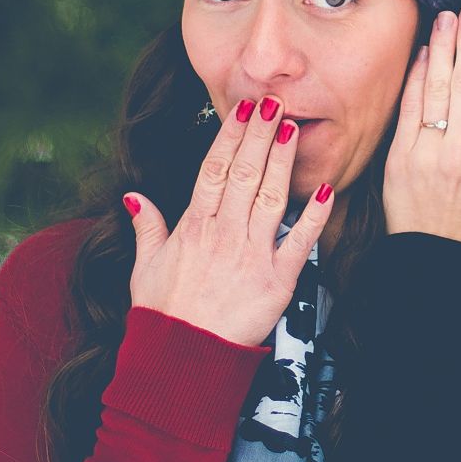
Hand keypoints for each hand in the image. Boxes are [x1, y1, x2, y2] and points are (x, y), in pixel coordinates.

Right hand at [123, 96, 334, 344]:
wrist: (181, 359)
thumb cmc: (163, 315)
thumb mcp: (144, 268)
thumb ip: (146, 228)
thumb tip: (134, 196)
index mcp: (193, 227)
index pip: (214, 170)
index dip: (229, 138)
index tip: (242, 111)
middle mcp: (222, 234)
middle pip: (243, 174)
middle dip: (259, 135)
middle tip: (273, 102)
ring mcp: (251, 255)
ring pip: (269, 197)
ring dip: (282, 161)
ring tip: (293, 128)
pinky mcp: (277, 281)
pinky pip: (299, 243)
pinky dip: (313, 216)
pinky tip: (326, 190)